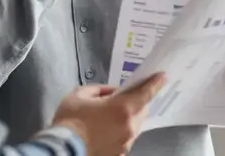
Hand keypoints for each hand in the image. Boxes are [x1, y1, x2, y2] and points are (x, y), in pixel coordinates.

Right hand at [51, 73, 166, 155]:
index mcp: (122, 108)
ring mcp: (126, 143)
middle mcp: (129, 127)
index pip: (145, 93)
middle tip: (125, 98)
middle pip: (142, 110)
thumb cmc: (71, 119)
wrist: (63, 149)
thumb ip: (101, 90)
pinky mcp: (120, 154)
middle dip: (138, 102)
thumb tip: (111, 93)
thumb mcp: (81, 94)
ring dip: (129, 118)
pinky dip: (121, 132)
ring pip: (135, 126)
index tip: (162, 76)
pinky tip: (106, 131)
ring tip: (111, 116)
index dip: (155, 83)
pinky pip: (126, 138)